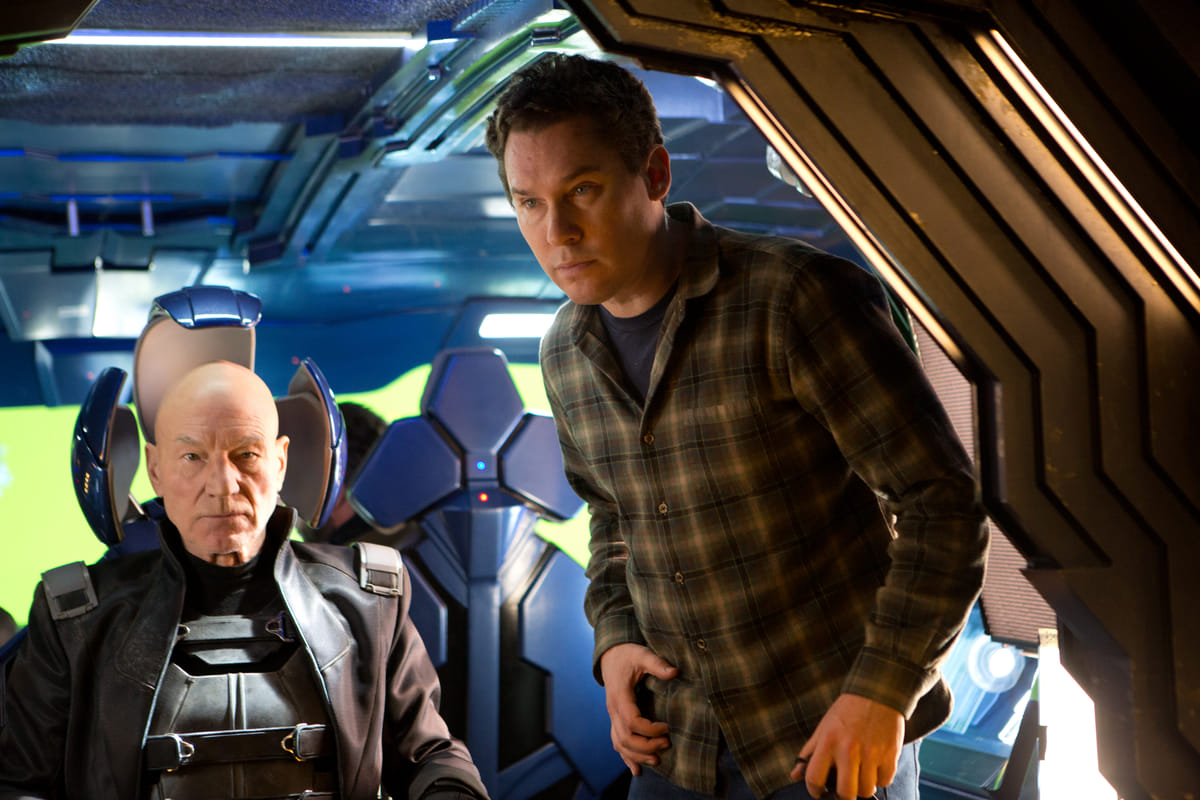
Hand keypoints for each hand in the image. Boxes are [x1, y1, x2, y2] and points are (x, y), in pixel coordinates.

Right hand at [598, 642, 678, 774]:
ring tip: (657, 761)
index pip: (632, 721)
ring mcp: (612, 716)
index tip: (667, 727)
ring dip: (638, 756)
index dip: (650, 729)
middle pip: (625, 738)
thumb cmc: (628, 654)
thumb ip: (657, 664)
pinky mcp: (615, 720)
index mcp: (620, 696)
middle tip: (667, 744)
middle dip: (646, 746)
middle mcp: (613, 710)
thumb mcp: (642, 654)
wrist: (611, 655)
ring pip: (620, 744)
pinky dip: (626, 758)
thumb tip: (675, 672)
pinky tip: (637, 770)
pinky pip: (617, 743)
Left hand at [789, 694, 902, 798]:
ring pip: (867, 791)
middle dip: (844, 795)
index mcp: (828, 742)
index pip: (815, 778)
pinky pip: (885, 782)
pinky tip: (875, 767)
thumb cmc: (847, 712)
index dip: (815, 790)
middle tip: (845, 788)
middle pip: (846, 793)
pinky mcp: (890, 754)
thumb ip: (809, 752)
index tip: (819, 791)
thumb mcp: (823, 728)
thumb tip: (795, 775)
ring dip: (864, 786)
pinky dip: (880, 778)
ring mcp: (871, 753)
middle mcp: (848, 749)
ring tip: (861, 774)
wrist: (877, 693)